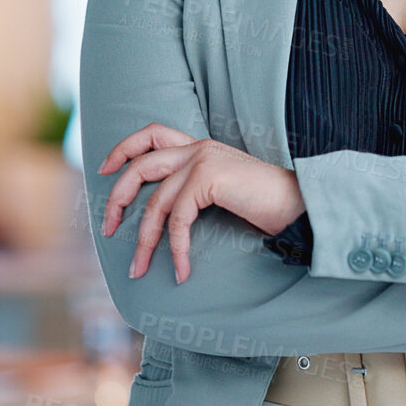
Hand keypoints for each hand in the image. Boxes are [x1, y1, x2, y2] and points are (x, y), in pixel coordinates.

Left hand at [97, 122, 306, 282]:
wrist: (301, 205)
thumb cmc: (267, 206)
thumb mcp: (224, 192)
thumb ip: (196, 192)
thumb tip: (165, 216)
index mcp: (201, 146)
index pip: (152, 134)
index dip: (124, 148)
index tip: (104, 170)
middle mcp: (199, 147)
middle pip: (140, 164)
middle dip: (118, 198)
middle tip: (108, 229)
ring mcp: (203, 160)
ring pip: (155, 200)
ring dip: (144, 239)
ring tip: (139, 268)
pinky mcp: (208, 178)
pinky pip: (178, 219)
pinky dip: (175, 248)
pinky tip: (181, 271)